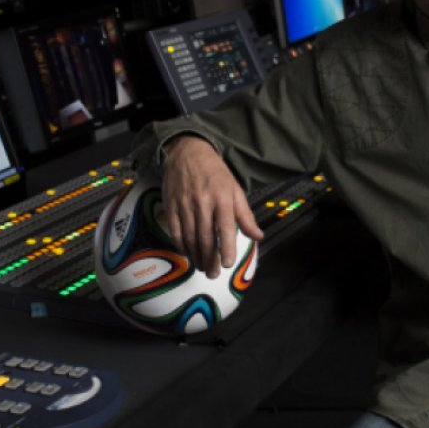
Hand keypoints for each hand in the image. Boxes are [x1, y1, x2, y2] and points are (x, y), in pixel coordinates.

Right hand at [159, 135, 264, 277]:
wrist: (187, 153)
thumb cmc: (215, 173)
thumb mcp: (235, 190)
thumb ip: (245, 216)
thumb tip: (258, 236)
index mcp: (222, 198)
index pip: (225, 227)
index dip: (227, 247)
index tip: (228, 264)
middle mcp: (202, 202)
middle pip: (206, 237)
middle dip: (210, 259)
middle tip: (214, 274)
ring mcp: (184, 205)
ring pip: (190, 237)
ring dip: (196, 256)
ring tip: (202, 268)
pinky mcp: (171, 206)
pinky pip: (175, 231)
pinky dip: (181, 245)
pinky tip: (188, 253)